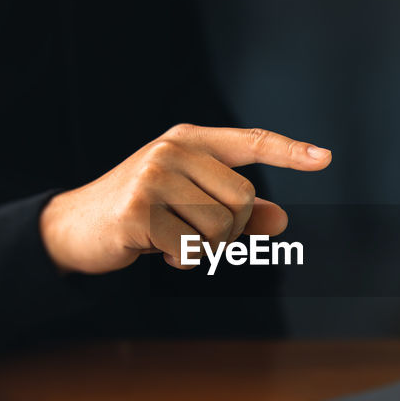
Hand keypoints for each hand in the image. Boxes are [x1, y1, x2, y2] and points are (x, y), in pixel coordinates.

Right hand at [39, 125, 330, 274]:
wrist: (75, 227)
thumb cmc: (140, 214)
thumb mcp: (189, 206)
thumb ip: (236, 213)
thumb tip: (281, 221)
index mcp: (188, 140)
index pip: (250, 142)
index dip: (288, 152)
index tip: (324, 159)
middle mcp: (173, 149)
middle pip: (242, 200)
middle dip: (228, 231)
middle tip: (193, 234)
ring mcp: (154, 176)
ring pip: (220, 227)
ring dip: (204, 249)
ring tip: (173, 240)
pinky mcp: (139, 209)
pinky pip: (190, 248)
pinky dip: (181, 260)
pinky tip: (155, 248)